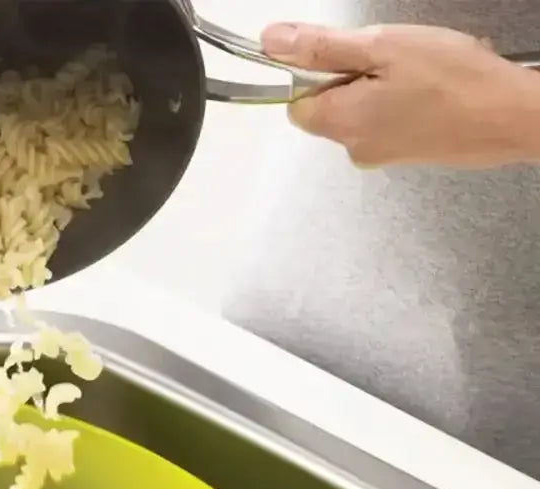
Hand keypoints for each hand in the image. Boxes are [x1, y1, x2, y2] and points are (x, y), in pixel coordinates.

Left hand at [261, 22, 539, 167]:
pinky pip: (388, 121)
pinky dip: (402, 101)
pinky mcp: (403, 156)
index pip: (296, 102)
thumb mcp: (380, 48)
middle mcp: (352, 148)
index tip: (348, 56)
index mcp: (339, 122)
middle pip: (330, 107)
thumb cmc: (452, 80)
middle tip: (393, 61)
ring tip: (419, 76)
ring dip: (382, 87)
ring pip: (360, 112)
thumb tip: (271, 42)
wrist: (508, 118)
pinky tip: (430, 90)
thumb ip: (320, 48)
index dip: (316, 74)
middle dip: (354, 77)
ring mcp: (378, 156)